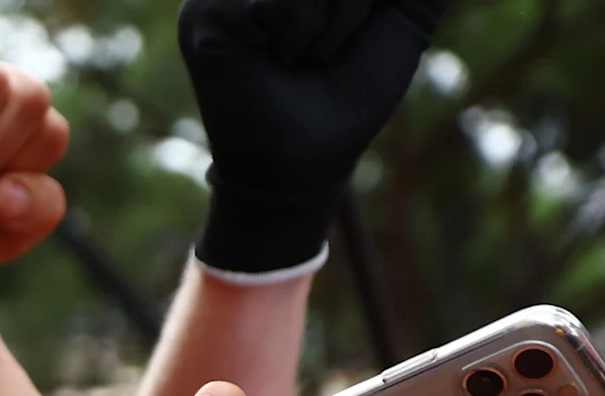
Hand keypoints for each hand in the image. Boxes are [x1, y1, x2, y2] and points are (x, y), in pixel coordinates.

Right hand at [180, 0, 446, 276]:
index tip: (338, 45)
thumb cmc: (345, 96)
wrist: (304, 169)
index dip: (357, 5)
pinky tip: (277, 64)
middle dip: (351, 5)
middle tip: (321, 52)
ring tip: (300, 59)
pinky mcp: (204, 18)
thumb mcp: (399, 14)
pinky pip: (282, 1)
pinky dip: (300, 35)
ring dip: (331, 21)